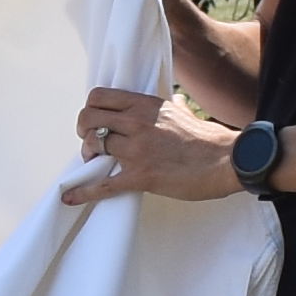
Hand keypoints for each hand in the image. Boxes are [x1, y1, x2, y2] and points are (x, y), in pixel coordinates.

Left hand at [60, 82, 246, 206]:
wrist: (226, 161)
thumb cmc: (209, 139)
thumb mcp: (185, 112)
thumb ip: (173, 106)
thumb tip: (175, 102)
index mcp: (144, 105)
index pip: (99, 97)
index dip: (90, 109)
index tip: (95, 121)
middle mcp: (136, 123)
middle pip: (88, 119)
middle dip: (83, 131)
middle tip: (91, 143)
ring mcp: (136, 149)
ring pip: (93, 146)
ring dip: (88, 156)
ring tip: (96, 163)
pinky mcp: (140, 176)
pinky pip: (102, 185)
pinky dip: (83, 192)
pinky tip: (69, 198)